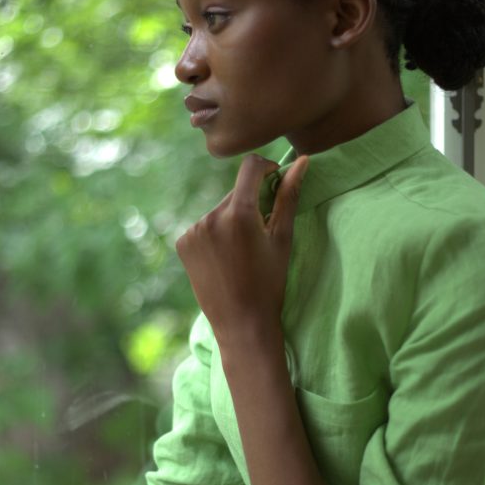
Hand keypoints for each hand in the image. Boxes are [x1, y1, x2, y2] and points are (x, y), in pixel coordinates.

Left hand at [176, 154, 308, 345]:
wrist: (241, 324)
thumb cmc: (270, 283)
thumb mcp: (282, 239)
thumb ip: (288, 196)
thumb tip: (302, 161)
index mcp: (238, 214)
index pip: (250, 168)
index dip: (266, 168)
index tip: (275, 180)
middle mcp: (210, 217)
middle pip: (235, 193)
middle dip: (251, 204)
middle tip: (262, 234)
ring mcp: (193, 231)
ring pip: (220, 210)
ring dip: (233, 220)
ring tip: (242, 253)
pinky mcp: (183, 243)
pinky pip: (204, 226)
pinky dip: (216, 234)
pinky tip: (225, 259)